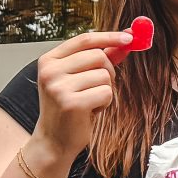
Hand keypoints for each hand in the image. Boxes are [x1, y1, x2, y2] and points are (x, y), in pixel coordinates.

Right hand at [28, 30, 133, 167]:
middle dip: (108, 71)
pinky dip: (105, 103)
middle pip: (98, 56)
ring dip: (105, 90)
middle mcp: (50, 71)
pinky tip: (90, 112)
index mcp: (49, 60)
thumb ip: (101, 57)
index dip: (109, 36)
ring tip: (89, 102)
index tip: (129, 37)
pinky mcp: (71, 104)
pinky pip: (106, 93)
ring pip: (104, 75)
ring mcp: (59, 87)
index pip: (84, 39)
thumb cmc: (69, 107)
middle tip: (97, 87)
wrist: (54, 141)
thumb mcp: (80, 78)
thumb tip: (126, 38)